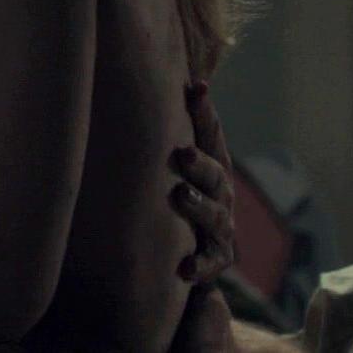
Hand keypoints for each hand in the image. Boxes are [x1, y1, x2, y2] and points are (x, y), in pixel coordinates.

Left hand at [170, 81, 235, 285]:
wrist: (178, 255)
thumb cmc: (170, 198)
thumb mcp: (165, 166)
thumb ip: (156, 134)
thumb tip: (132, 84)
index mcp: (210, 168)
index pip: (211, 137)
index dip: (206, 113)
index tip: (196, 87)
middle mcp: (220, 196)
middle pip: (217, 176)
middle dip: (201, 163)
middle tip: (183, 152)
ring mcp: (220, 229)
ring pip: (217, 216)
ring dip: (200, 206)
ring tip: (181, 195)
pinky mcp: (215, 260)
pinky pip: (210, 264)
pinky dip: (199, 265)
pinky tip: (184, 268)